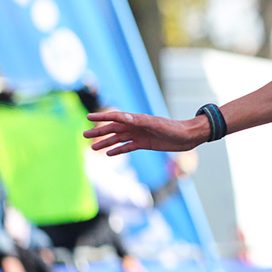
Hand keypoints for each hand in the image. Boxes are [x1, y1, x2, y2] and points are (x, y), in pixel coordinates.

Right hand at [84, 111, 206, 155]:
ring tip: (92, 148)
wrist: (187, 137)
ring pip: (118, 139)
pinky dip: (118, 150)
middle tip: (84, 135)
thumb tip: (123, 118)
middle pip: (113, 129)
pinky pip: (127, 147)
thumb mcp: (156, 124)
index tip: (88, 118)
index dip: (102, 117)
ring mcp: (139, 135)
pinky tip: (109, 154)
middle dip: (99, 132)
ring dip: (105, 143)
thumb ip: (139, 121)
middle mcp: (136, 126)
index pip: (116, 117)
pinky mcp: (144, 144)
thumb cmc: (173, 128)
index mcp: (137, 119)